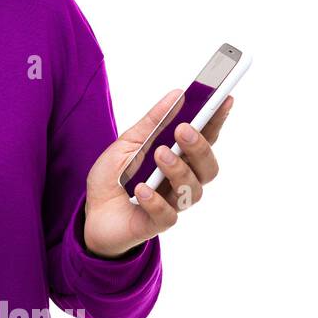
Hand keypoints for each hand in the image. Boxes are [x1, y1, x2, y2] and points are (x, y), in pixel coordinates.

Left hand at [81, 90, 235, 257]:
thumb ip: (152, 122)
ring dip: (177, 169)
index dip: (218, 120)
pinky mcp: (158, 223)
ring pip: (192, 190)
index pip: (206, 139)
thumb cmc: (113, 178)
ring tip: (159, 155)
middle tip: (182, 130)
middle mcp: (182, 181)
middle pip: (207, 167)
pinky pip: (167, 214)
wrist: (91, 214)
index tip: (225, 99)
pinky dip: (155, 200)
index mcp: (179, 158)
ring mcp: (173, 203)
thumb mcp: (127, 143)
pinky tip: (141, 189)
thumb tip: (177, 94)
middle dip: (199, 147)